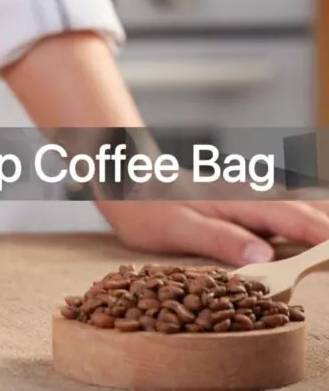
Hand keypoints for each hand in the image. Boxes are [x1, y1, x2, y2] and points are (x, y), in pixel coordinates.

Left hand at [96, 199, 328, 265]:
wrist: (124, 180)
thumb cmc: (146, 208)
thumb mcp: (177, 228)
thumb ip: (220, 239)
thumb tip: (265, 252)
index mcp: (240, 203)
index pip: (294, 219)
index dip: (324, 234)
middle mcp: (250, 196)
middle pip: (305, 209)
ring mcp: (248, 198)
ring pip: (298, 204)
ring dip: (323, 215)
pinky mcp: (241, 204)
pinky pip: (285, 207)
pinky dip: (307, 212)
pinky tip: (318, 217)